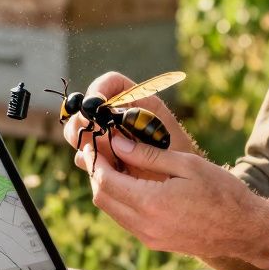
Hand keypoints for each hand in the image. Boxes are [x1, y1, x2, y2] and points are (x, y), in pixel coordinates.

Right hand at [60, 71, 196, 180]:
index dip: (98, 90)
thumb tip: (106, 136)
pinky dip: (88, 161)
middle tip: (89, 137)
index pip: (111, 84)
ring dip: (83, 142)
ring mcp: (112, 137)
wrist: (186, 185)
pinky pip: (87, 154)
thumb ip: (136, 139)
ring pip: (82, 131)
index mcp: (140, 103)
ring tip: (96, 156)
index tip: (94, 106)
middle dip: (83, 120)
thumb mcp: (163, 145)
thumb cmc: (181, 163)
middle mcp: (122, 117)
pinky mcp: (106, 157)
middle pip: (89, 108)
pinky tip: (98, 170)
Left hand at [75, 134, 263, 257]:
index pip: (106, 181)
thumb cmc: (222, 193)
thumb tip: (118, 143)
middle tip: (100, 151)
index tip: (93, 143)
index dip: (95, 160)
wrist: (244, 230)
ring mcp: (149, 238)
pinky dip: (121, 201)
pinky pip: (126, 220)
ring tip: (114, 163)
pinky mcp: (155, 242)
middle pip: (102, 198)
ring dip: (107, 188)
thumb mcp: (186, 165)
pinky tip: (131, 183)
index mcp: (151, 203)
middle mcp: (145, 225)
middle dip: (96, 173)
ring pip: (112, 211)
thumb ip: (148, 155)